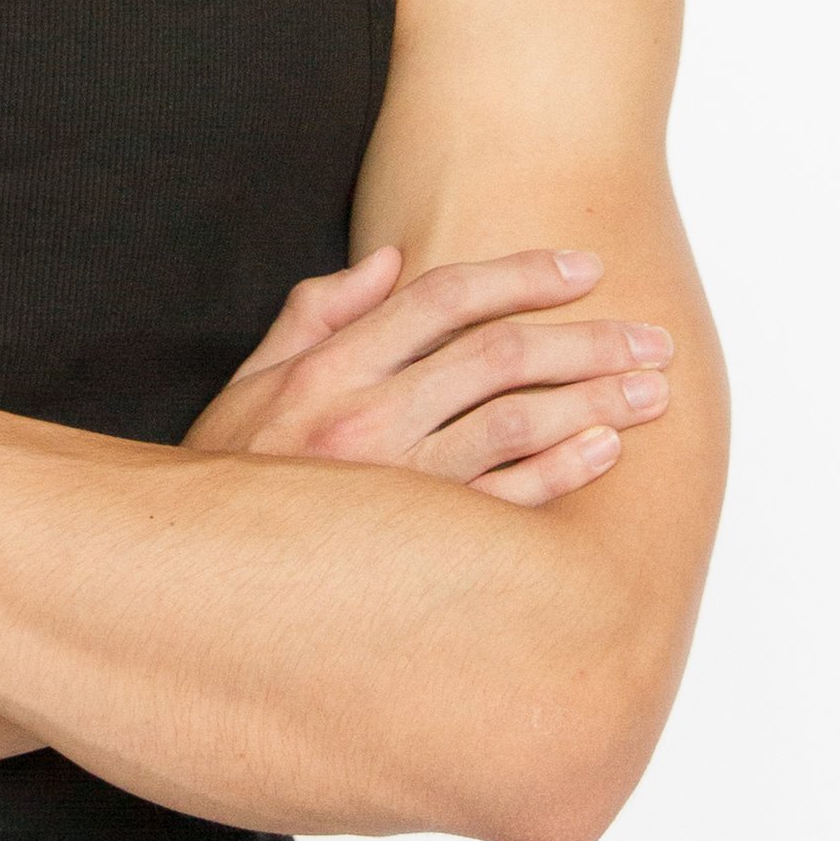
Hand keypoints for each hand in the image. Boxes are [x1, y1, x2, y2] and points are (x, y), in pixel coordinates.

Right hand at [180, 247, 671, 505]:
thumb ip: (317, 313)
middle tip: (651, 337)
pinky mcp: (415, 552)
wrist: (188, 580)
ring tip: (650, 391)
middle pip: (498, 356)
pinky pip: (505, 506)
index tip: (584, 268)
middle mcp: (363, 419)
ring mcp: (393, 487)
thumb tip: (389, 260)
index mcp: (328, 369)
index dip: (522, 274)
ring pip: (514, 424)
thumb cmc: (227, 477)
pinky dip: (560, 473)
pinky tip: (604, 451)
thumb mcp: (251, 381)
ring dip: (594, 402)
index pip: (442, 298)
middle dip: (586, 340)